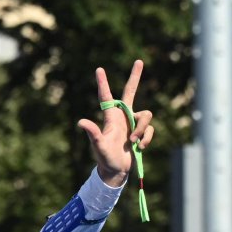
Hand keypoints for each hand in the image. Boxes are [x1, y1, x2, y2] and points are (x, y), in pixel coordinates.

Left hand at [77, 60, 153, 186]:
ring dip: (141, 130)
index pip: (106, 96)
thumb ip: (93, 133)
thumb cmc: (104, 158)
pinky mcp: (142, 132)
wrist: (116, 170)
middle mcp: (123, 116)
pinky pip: (150, 129)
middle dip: (135, 77)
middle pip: (131, 92)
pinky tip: (138, 148)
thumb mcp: (98, 145)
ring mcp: (133, 123)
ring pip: (146, 115)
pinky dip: (146, 139)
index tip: (99, 69)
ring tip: (132, 143)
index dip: (103, 83)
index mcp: (110, 117)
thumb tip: (81, 122)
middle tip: (139, 60)